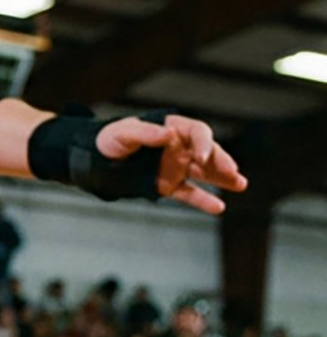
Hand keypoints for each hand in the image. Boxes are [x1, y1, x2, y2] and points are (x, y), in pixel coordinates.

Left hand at [95, 114, 246, 215]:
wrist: (94, 160)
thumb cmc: (109, 140)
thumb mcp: (123, 132)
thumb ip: (145, 133)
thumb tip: (169, 135)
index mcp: (173, 129)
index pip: (197, 132)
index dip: (204, 142)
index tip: (203, 156)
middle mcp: (179, 148)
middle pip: (208, 152)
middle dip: (221, 161)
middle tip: (233, 172)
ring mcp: (175, 167)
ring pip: (204, 173)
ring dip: (222, 178)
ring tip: (241, 184)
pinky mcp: (168, 185)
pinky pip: (189, 193)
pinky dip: (203, 200)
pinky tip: (219, 207)